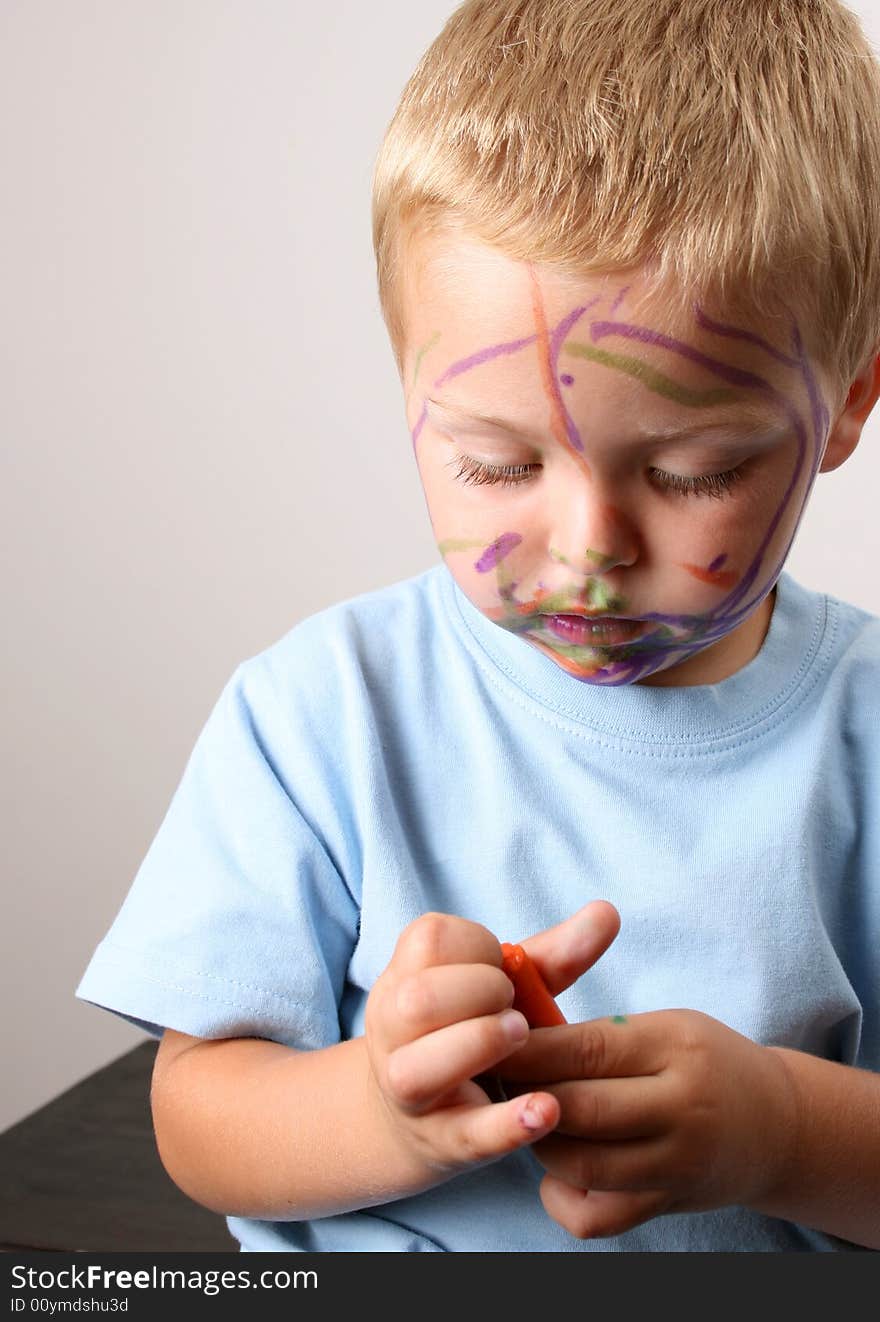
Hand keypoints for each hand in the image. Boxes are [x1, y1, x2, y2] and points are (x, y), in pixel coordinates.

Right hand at [363, 903, 619, 1192]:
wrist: (415, 1115)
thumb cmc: (467, 1029)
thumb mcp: (503, 988)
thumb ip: (554, 953)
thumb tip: (607, 912)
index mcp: (405, 974)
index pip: (431, 940)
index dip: (478, 949)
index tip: (501, 971)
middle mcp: (393, 1029)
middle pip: (418, 1000)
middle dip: (478, 994)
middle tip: (516, 1009)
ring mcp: (409, 1090)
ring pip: (418, 1069)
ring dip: (478, 1045)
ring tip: (522, 1038)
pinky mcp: (441, 1141)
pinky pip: (467, 1133)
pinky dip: (508, 1123)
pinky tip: (547, 1109)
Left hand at [498, 1008, 798, 1238]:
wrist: (774, 1126)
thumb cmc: (702, 1063)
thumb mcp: (662, 1027)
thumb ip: (598, 1036)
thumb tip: (516, 1036)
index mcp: (674, 1048)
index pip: (586, 1050)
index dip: (530, 1049)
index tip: (492, 1040)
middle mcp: (680, 1109)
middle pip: (579, 1110)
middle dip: (525, 1096)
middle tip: (495, 1081)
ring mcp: (676, 1165)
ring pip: (580, 1165)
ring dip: (539, 1142)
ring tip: (528, 1118)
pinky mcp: (666, 1207)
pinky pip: (595, 1217)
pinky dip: (562, 1196)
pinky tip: (560, 1167)